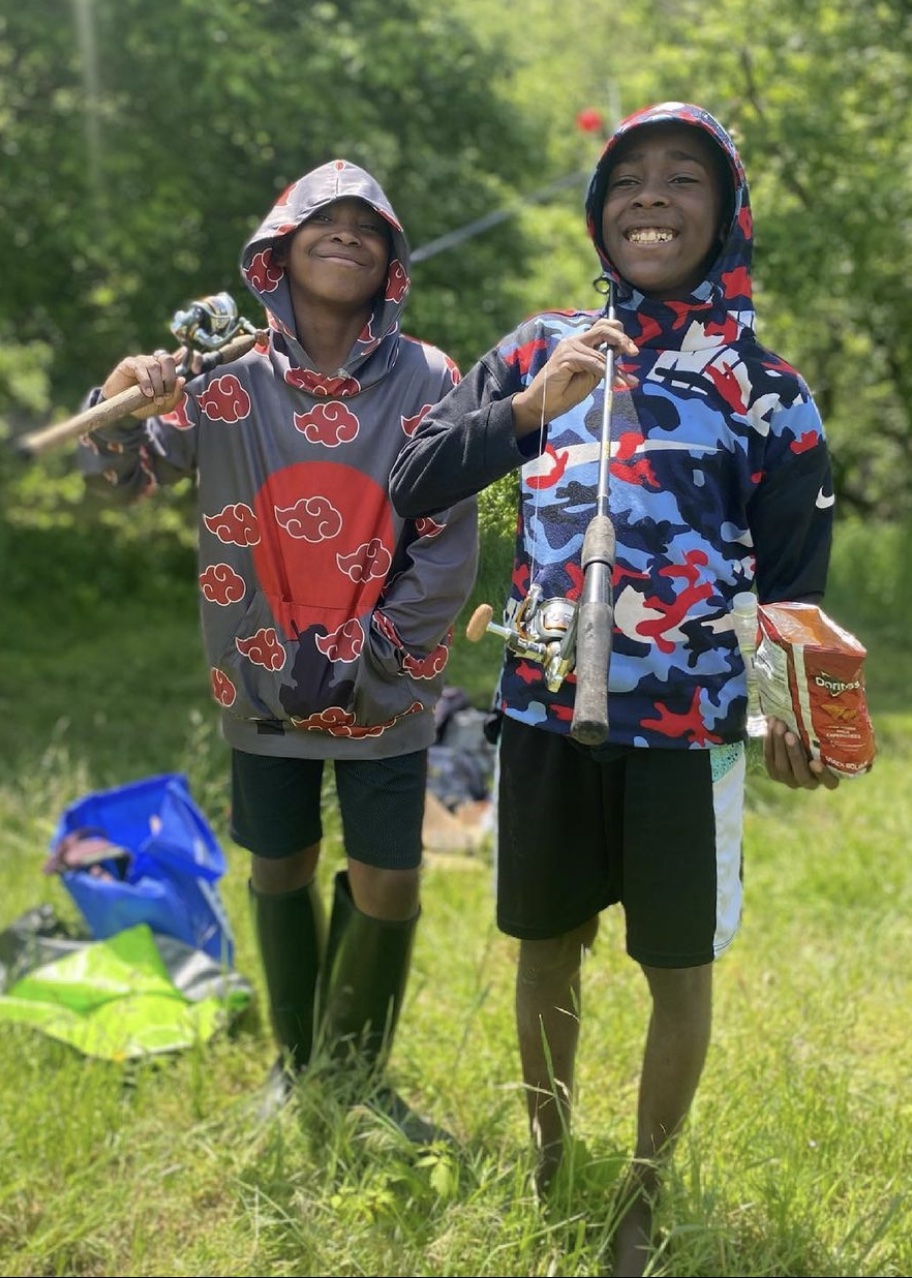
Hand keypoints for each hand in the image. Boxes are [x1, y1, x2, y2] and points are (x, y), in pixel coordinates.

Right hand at [101, 348, 186, 418]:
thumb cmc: (144, 405)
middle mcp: (154, 362)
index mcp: (165, 369)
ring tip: (153, 397)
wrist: (123, 408)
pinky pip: (140, 367)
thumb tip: (182, 379)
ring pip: (155, 366)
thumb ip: (176, 395)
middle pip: (167, 360)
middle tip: (166, 395)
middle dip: (170, 379)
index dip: (187, 363)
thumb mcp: (164, 405)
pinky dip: (146, 381)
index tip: (186, 378)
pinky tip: (147, 392)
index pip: (178, 358)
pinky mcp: (129, 363)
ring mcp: (141, 361)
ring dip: (157, 384)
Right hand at [511, 318, 638, 436]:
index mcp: (581, 343)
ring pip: (600, 352)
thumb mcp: (592, 376)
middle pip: (603, 328)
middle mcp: (575, 341)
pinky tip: (615, 383)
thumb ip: (604, 363)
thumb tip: (624, 352)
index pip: (604, 329)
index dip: (620, 336)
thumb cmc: (565, 392)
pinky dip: (606, 373)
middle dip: (622, 339)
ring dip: (616, 367)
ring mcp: (569, 347)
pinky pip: (593, 363)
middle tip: (634, 352)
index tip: (633, 351)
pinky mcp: (565, 357)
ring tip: (626, 382)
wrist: (542, 406)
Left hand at [762, 717, 839, 790]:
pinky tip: (769, 727)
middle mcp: (809, 783)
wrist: (797, 738)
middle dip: (794, 753)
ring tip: (778, 724)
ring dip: (779, 745)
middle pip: (801, 774)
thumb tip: (842, 705)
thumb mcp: (830, 737)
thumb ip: (834, 732)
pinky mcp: (775, 774)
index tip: (815, 762)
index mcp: (829, 778)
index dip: (823, 774)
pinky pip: (769, 761)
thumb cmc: (822, 738)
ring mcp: (791, 780)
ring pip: (782, 768)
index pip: (830, 782)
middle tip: (790, 734)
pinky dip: (769, 743)